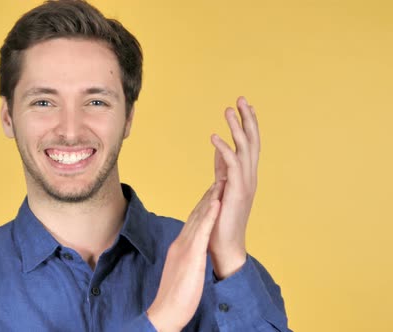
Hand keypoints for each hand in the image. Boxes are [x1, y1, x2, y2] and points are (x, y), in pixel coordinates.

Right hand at [147, 183, 221, 331]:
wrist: (165, 311)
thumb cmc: (174, 297)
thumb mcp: (182, 272)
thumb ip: (186, 260)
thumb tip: (191, 254)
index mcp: (180, 248)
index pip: (194, 222)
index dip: (204, 206)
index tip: (213, 192)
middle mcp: (181, 243)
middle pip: (196, 215)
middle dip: (208, 196)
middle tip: (219, 178)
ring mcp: (185, 248)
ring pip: (199, 218)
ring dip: (211, 198)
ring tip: (221, 182)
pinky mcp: (191, 256)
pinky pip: (202, 232)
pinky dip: (210, 216)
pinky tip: (217, 203)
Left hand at [209, 96, 259, 278]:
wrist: (226, 246)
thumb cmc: (222, 219)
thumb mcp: (222, 186)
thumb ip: (221, 167)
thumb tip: (218, 146)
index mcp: (247, 175)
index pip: (250, 144)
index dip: (249, 124)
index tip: (245, 106)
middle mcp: (250, 177)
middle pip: (252, 141)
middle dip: (247, 119)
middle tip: (241, 98)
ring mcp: (245, 184)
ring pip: (244, 150)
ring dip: (236, 128)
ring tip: (228, 110)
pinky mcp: (236, 192)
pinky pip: (231, 166)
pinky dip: (224, 150)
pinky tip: (214, 137)